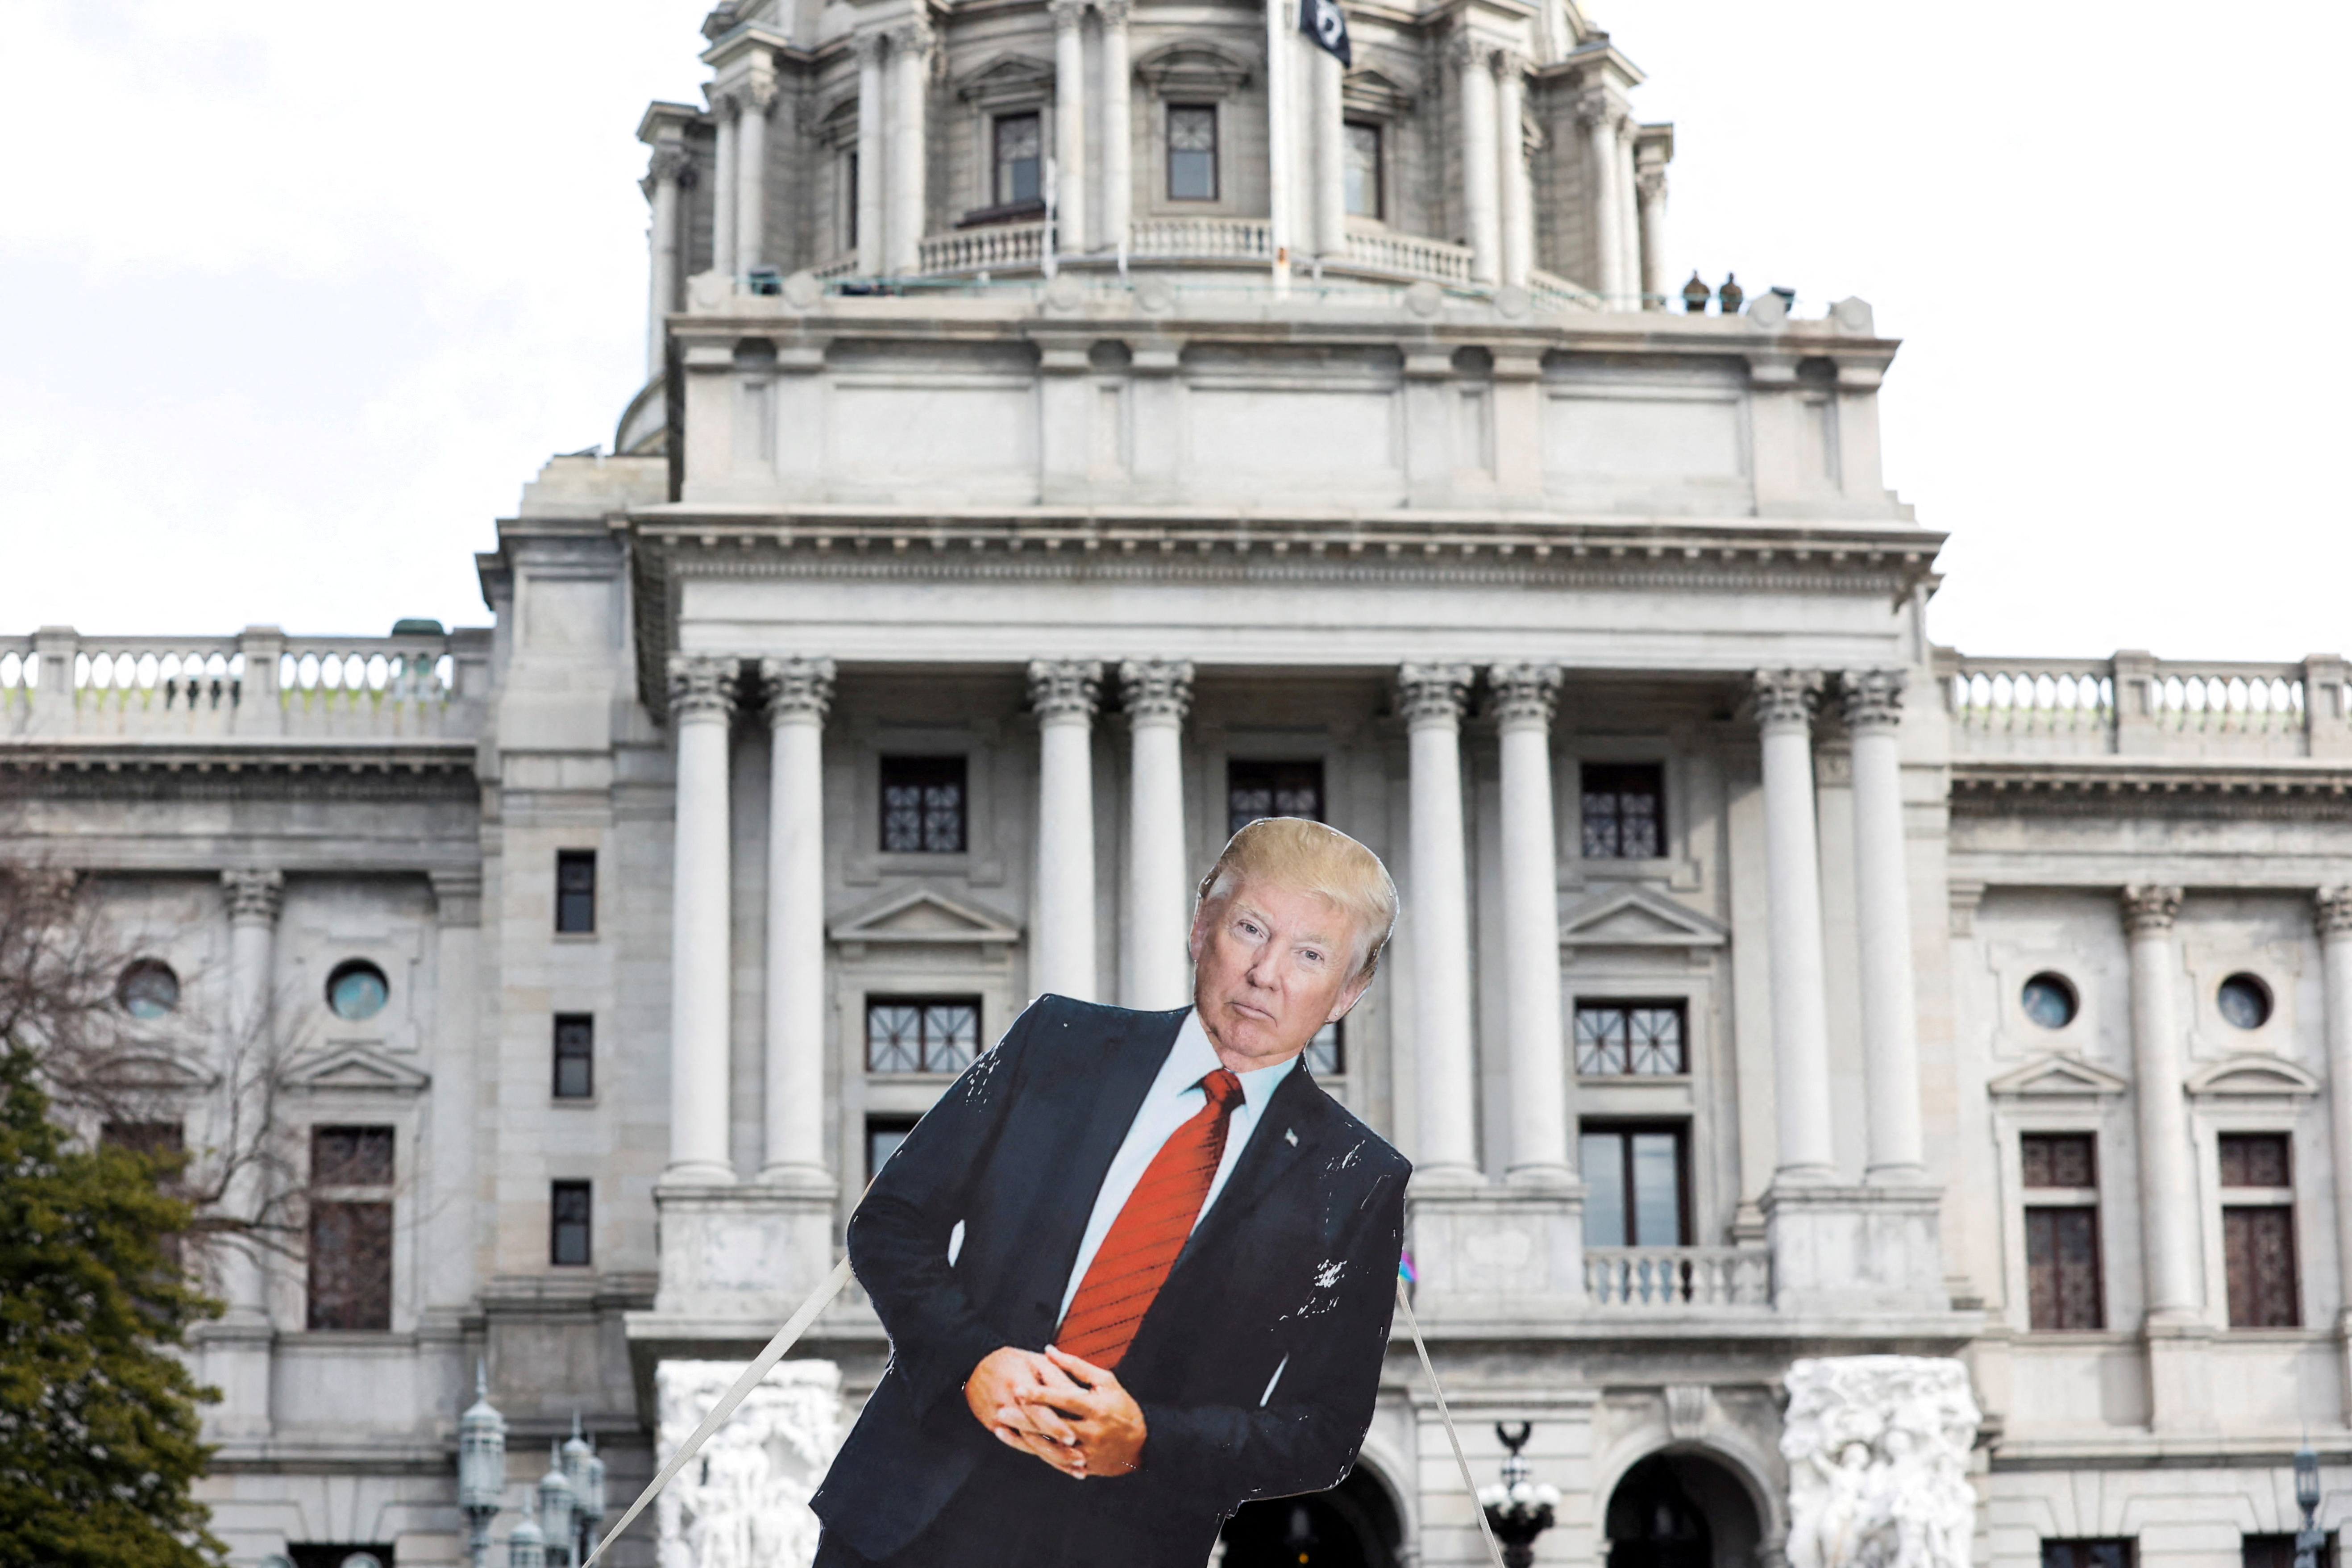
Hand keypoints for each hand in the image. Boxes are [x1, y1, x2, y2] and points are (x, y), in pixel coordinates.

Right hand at [965, 1346, 1088, 1477]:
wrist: (974, 1368)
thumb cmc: (1013, 1362)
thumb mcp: (1035, 1362)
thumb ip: (1058, 1379)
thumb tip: (1083, 1395)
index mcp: (1017, 1382)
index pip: (1037, 1409)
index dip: (1054, 1425)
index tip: (1073, 1438)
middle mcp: (1006, 1403)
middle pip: (1033, 1432)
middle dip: (1056, 1448)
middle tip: (1080, 1459)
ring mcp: (998, 1419)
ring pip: (1028, 1444)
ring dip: (1053, 1458)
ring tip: (1077, 1468)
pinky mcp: (996, 1428)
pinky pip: (1021, 1445)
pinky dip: (1040, 1456)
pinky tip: (1059, 1466)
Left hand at [1015, 1345, 1146, 1478]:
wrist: (1143, 1445)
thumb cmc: (1122, 1406)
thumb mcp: (1105, 1381)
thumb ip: (1076, 1366)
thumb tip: (1048, 1349)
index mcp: (1096, 1407)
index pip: (1065, 1399)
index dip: (1041, 1394)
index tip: (1019, 1388)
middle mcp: (1091, 1431)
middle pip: (1053, 1426)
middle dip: (1025, 1419)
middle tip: (1000, 1410)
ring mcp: (1087, 1452)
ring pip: (1051, 1447)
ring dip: (1024, 1439)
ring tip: (1002, 1429)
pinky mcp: (1084, 1466)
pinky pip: (1057, 1462)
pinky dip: (1037, 1455)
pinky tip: (1020, 1447)